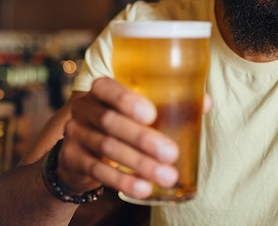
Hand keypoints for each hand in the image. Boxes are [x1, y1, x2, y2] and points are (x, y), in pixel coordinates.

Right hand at [56, 77, 182, 199]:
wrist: (81, 152)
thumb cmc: (120, 124)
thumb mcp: (136, 111)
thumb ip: (168, 103)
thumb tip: (204, 102)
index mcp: (101, 90)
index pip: (108, 88)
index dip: (127, 100)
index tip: (152, 115)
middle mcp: (84, 108)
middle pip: (109, 121)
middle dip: (142, 139)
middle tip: (171, 153)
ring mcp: (75, 134)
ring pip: (106, 148)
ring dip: (139, 163)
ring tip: (166, 175)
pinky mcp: (72, 159)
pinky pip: (98, 171)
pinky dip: (122, 180)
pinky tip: (143, 189)